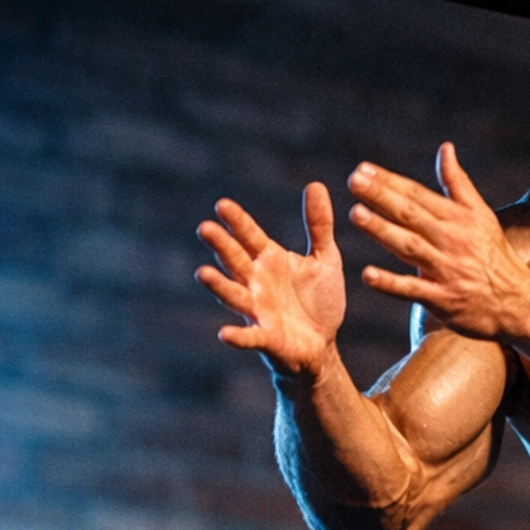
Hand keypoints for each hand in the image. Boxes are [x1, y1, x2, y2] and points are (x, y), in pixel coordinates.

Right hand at [196, 184, 345, 377]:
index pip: (249, 236)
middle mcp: (257, 282)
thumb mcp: (326, 259)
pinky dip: (237, 336)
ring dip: (219, 285)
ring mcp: (258, 310)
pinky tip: (224, 334)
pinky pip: (249, 336)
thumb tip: (316, 184)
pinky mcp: (266, 337)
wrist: (322, 345)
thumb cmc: (318, 301)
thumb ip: (319, 226)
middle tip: (205, 228)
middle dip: (221, 246)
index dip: (237, 222)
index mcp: (269, 259)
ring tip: (203, 274)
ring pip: (234, 295)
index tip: (222, 205)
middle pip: (235, 260)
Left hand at [349, 144, 529, 338]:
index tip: (363, 169)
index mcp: (457, 218)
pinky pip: (413, 290)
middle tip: (355, 181)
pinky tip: (368, 275)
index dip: (389, 181)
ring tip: (357, 214)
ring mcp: (445, 271)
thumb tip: (445, 149)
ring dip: (382, 231)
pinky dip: (390, 284)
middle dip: (381, 197)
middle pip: (410, 215)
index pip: (417, 195)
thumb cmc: (494, 255)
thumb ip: (457, 182)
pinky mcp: (442, 300)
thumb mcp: (481, 214)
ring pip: (409, 247)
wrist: (516, 301)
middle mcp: (450, 241)